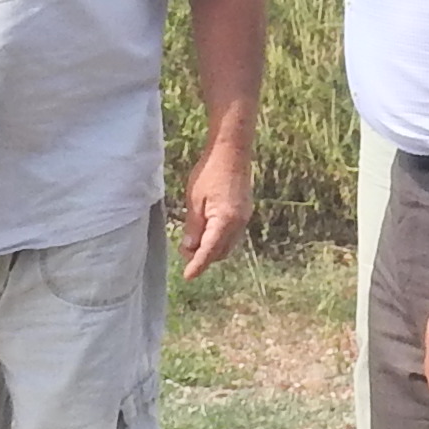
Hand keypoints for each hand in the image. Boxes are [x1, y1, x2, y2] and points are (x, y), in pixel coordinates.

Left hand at [176, 134, 253, 277]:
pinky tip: (207, 231)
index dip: (197, 265)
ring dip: (212, 250)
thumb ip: (193, 227)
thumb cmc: (209, 172)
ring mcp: (244, 218)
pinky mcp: (245, 212)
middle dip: (203, 258)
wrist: (232, 152)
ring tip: (194, 242)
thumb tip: (190, 248)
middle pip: (220, 252)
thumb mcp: (194, 200)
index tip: (187, 276)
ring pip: (227, 245)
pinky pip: (232, 235)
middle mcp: (238, 224)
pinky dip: (219, 239)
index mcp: (224, 221)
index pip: (209, 251)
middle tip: (184, 252)